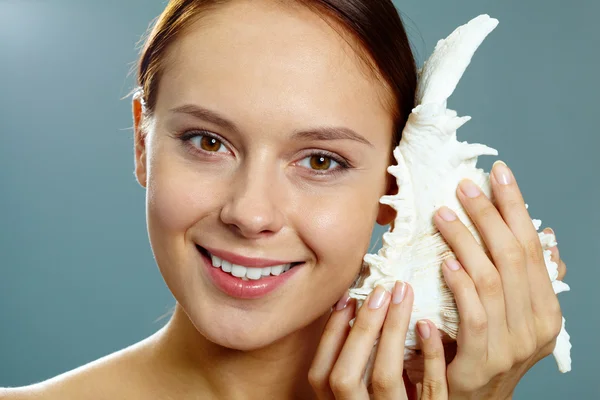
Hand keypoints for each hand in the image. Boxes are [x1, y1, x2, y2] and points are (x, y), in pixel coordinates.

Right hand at [309, 283, 447, 398]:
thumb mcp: (362, 395)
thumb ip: (356, 366)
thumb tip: (354, 310)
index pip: (322, 375)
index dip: (331, 336)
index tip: (347, 299)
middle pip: (348, 375)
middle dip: (361, 329)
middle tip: (380, 290)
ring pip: (385, 377)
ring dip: (391, 331)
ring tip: (403, 295)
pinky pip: (430, 391)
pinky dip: (429, 357)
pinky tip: (427, 325)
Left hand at [432, 160, 566, 398]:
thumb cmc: (484, 353)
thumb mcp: (513, 317)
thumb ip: (526, 281)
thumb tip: (547, 238)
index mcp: (547, 310)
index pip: (532, 246)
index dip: (516, 207)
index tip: (499, 173)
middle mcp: (537, 326)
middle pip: (513, 255)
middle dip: (489, 214)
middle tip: (464, 186)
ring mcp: (513, 346)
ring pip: (491, 278)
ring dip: (466, 241)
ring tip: (443, 214)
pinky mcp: (484, 361)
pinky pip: (474, 314)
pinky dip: (460, 285)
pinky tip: (445, 262)